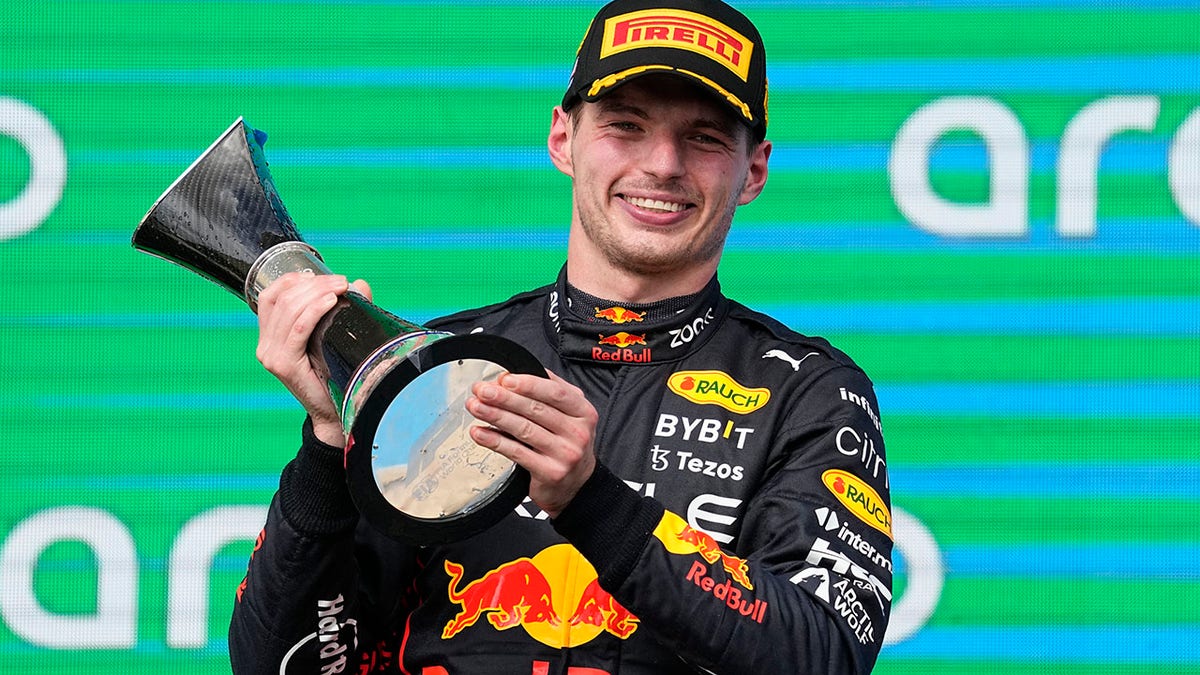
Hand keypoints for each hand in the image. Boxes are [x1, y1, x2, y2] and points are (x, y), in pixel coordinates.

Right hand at [254, 271, 371, 446]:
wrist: (337, 412)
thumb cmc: (336, 373)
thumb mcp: (335, 335)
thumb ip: (344, 308)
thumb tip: (360, 283)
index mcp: (270, 335)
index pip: (271, 295)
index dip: (294, 279)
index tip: (322, 275)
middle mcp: (265, 344)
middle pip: (283, 299)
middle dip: (313, 284)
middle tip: (340, 281)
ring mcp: (271, 355)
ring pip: (289, 310)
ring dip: (317, 293)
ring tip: (341, 287)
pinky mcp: (283, 365)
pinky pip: (298, 330)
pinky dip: (314, 311)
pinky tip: (331, 301)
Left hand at [465, 371, 597, 517]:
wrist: (577, 485)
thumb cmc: (567, 444)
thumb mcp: (570, 415)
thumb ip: (547, 393)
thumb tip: (509, 378)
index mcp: (583, 412)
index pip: (555, 392)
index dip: (529, 384)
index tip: (505, 379)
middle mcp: (577, 432)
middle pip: (536, 409)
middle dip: (504, 398)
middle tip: (482, 390)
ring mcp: (564, 454)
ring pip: (524, 429)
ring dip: (495, 416)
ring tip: (476, 407)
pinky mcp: (549, 472)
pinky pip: (516, 452)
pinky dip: (495, 441)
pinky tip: (480, 433)